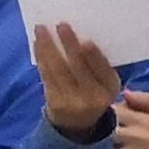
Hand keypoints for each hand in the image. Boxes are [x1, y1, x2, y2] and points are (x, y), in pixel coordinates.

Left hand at [30, 21, 119, 141]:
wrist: (78, 124)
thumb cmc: (93, 93)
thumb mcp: (104, 82)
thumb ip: (98, 64)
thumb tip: (79, 35)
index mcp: (110, 89)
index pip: (103, 70)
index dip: (94, 56)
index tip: (85, 40)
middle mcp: (93, 98)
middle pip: (79, 68)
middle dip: (69, 45)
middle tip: (61, 25)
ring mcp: (72, 101)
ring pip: (58, 69)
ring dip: (48, 46)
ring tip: (41, 29)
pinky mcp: (54, 102)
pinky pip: (46, 76)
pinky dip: (41, 57)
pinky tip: (38, 44)